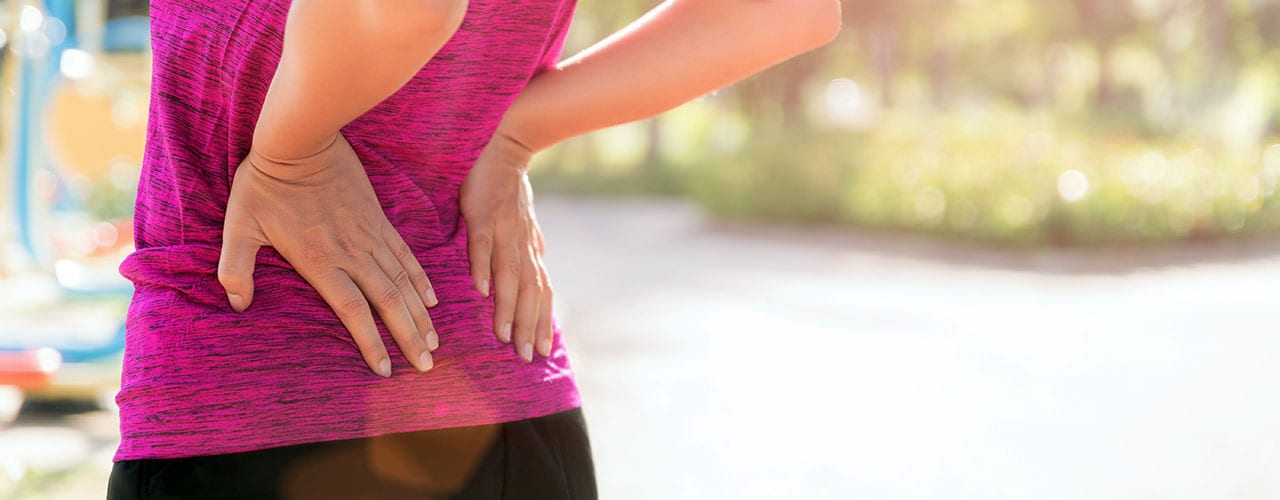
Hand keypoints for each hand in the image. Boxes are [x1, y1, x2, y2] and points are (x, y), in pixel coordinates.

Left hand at [217, 133, 438, 376]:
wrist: (301, 141)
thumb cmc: (265, 185)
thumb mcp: (239, 227)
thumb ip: (236, 268)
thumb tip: (238, 303)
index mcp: (320, 261)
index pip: (353, 311)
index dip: (371, 343)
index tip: (385, 369)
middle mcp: (352, 253)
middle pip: (389, 302)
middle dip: (410, 336)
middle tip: (426, 365)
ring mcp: (369, 236)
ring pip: (403, 282)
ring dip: (421, 314)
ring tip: (434, 340)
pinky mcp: (378, 220)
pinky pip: (405, 255)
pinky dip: (420, 279)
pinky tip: (430, 298)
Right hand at [460, 130, 553, 361]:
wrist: (502, 146)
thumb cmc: (507, 188)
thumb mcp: (522, 221)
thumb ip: (528, 245)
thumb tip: (539, 264)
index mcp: (528, 249)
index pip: (541, 292)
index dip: (541, 321)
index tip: (540, 352)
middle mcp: (521, 245)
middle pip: (528, 291)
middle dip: (527, 324)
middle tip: (524, 355)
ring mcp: (504, 230)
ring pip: (509, 274)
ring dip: (507, 305)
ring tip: (502, 334)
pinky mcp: (484, 215)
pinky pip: (483, 245)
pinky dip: (483, 267)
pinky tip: (480, 290)